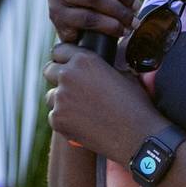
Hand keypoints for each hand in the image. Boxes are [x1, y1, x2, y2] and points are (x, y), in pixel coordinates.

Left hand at [43, 43, 166, 162]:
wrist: (137, 135)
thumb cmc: (135, 104)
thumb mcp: (123, 74)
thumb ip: (102, 66)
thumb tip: (96, 66)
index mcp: (84, 59)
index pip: (59, 50)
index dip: (64, 58)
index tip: (67, 65)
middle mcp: (68, 75)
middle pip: (49, 70)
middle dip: (58, 77)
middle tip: (71, 88)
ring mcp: (61, 98)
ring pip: (51, 95)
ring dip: (60, 100)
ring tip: (81, 110)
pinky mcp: (57, 119)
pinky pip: (54, 116)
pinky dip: (64, 120)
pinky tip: (83, 124)